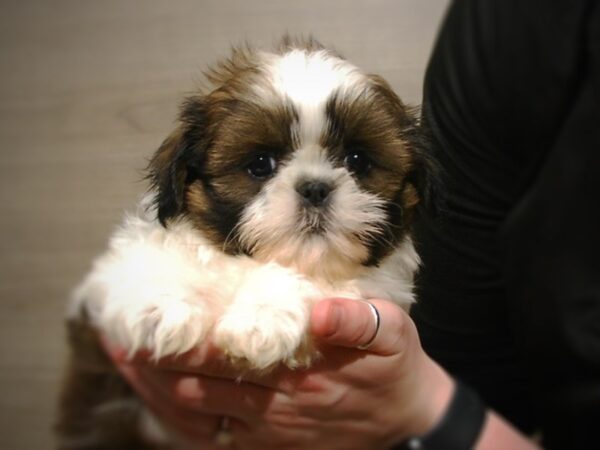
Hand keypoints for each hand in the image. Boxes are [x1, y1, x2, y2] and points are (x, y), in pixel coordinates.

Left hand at [103, 298, 453, 449]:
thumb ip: (359, 321)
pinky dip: (179, 423)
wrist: (407, 422)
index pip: (224, 359)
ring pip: (197, 417)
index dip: (179, 345)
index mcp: (300, 373)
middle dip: (151, 367)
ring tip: (123, 365)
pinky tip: (158, 403)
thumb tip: (320, 312)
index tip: (143, 323)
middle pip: (197, 391)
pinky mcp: (271, 446)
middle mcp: (276, 407)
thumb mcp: (393, 332)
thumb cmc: (393, 368)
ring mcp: (269, 432)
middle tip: (114, 339)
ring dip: (156, 393)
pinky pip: (212, 440)